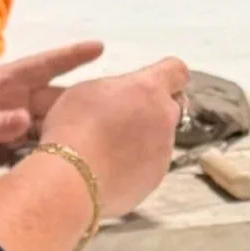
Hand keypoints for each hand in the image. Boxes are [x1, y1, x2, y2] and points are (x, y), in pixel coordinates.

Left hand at [0, 42, 107, 182]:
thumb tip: (27, 123)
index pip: (41, 67)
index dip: (70, 57)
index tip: (99, 47)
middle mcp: (7, 104)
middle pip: (52, 104)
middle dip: (79, 106)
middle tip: (114, 115)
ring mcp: (1, 129)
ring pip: (43, 131)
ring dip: (65, 137)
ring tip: (98, 146)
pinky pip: (26, 156)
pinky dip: (43, 161)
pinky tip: (63, 169)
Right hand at [27, 56, 186, 219]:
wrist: (72, 179)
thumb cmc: (74, 130)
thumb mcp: (87, 90)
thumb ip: (118, 88)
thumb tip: (124, 95)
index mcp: (149, 90)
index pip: (177, 71)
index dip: (168, 75)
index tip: (156, 81)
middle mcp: (164, 119)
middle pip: (170, 108)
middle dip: (152, 111)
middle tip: (123, 118)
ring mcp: (164, 152)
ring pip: (161, 139)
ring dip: (143, 140)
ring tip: (110, 147)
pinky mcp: (156, 179)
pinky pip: (151, 165)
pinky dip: (137, 165)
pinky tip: (111, 167)